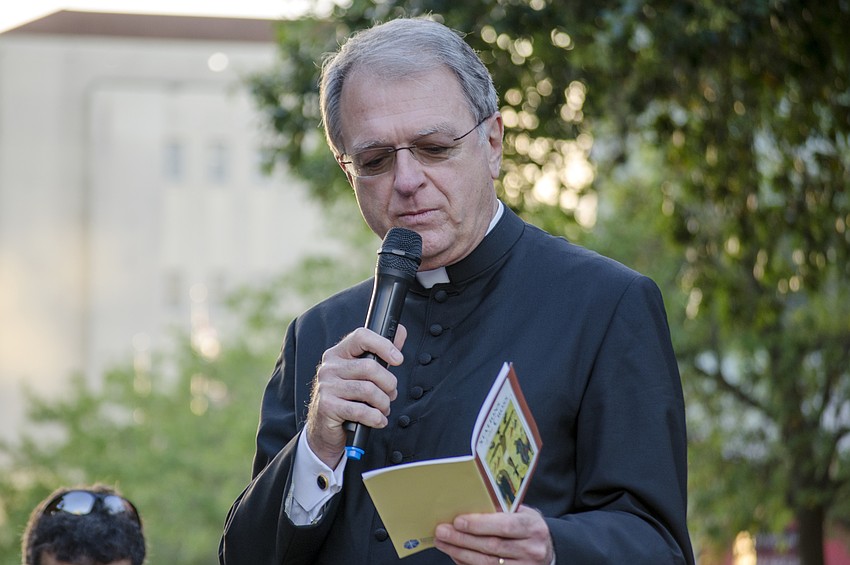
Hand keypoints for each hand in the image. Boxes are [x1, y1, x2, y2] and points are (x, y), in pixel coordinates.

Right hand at [305, 325, 406, 467]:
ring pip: (368, 390)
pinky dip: (376, 417)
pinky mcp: (327, 406)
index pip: (361, 337)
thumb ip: (380, 354)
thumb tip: (399, 332)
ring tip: (383, 408)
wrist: (324, 428)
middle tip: (391, 394)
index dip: (383, 345)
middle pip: (370, 367)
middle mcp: (329, 367)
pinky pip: (361, 410)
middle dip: (389, 384)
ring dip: (383, 403)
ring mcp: (326, 386)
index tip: (398, 359)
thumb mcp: (362, 374)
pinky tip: (378, 420)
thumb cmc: (347, 398)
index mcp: (338, 354)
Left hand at [434, 505, 553, 564]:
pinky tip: (455, 555)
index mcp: (533, 527)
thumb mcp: (522, 514)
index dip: (479, 524)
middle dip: (462, 539)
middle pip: (492, 546)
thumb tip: (467, 507)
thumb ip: (501, 511)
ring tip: (443, 542)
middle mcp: (531, 550)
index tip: (457, 521)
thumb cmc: (528, 527)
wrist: (547, 550)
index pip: (504, 526)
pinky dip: (468, 564)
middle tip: (442, 531)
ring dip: (460, 552)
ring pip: (487, 563)